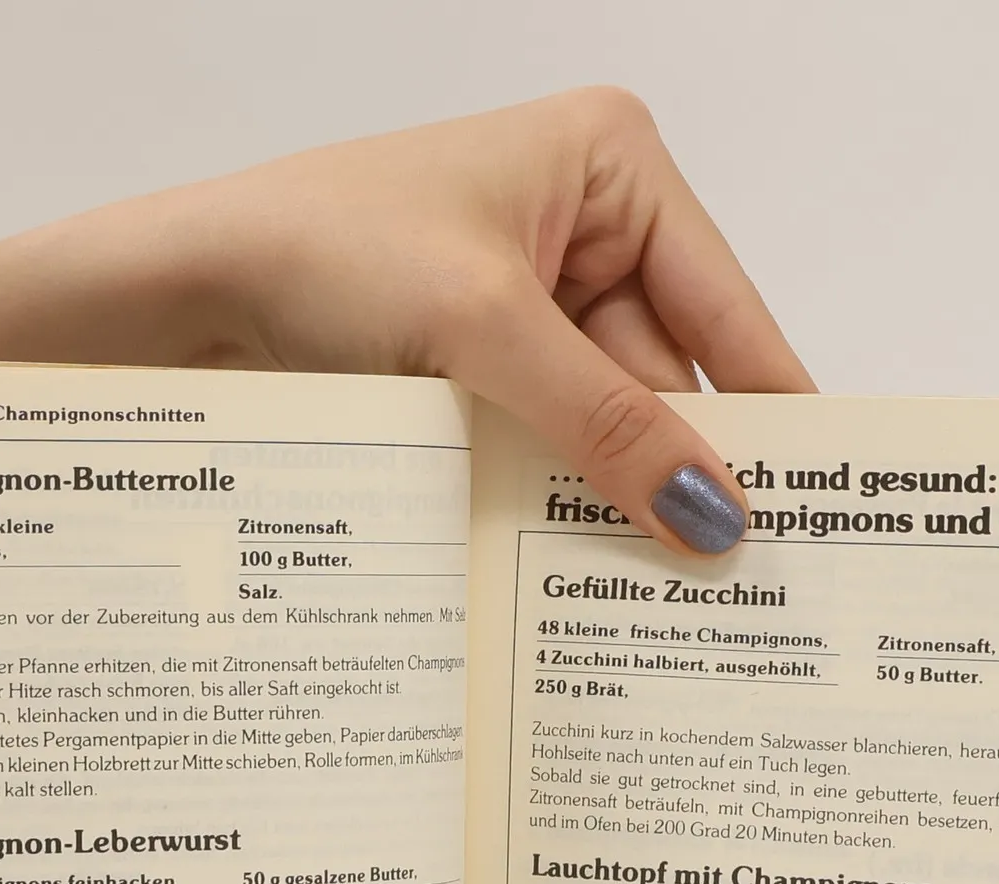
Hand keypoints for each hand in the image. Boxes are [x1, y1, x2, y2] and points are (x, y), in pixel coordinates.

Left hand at [0, 89, 814, 553]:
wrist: (173, 296)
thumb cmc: (319, 251)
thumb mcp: (484, 330)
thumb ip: (607, 425)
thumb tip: (714, 516)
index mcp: (612, 165)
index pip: (729, 308)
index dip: (773, 415)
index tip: (824, 512)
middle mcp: (581, 227)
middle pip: (672, 377)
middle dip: (684, 476)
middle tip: (737, 593)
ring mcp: (526, 303)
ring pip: (607, 425)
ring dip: (615, 500)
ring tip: (663, 602)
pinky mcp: (476, 369)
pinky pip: (547, 444)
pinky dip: (558, 502)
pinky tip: (580, 570)